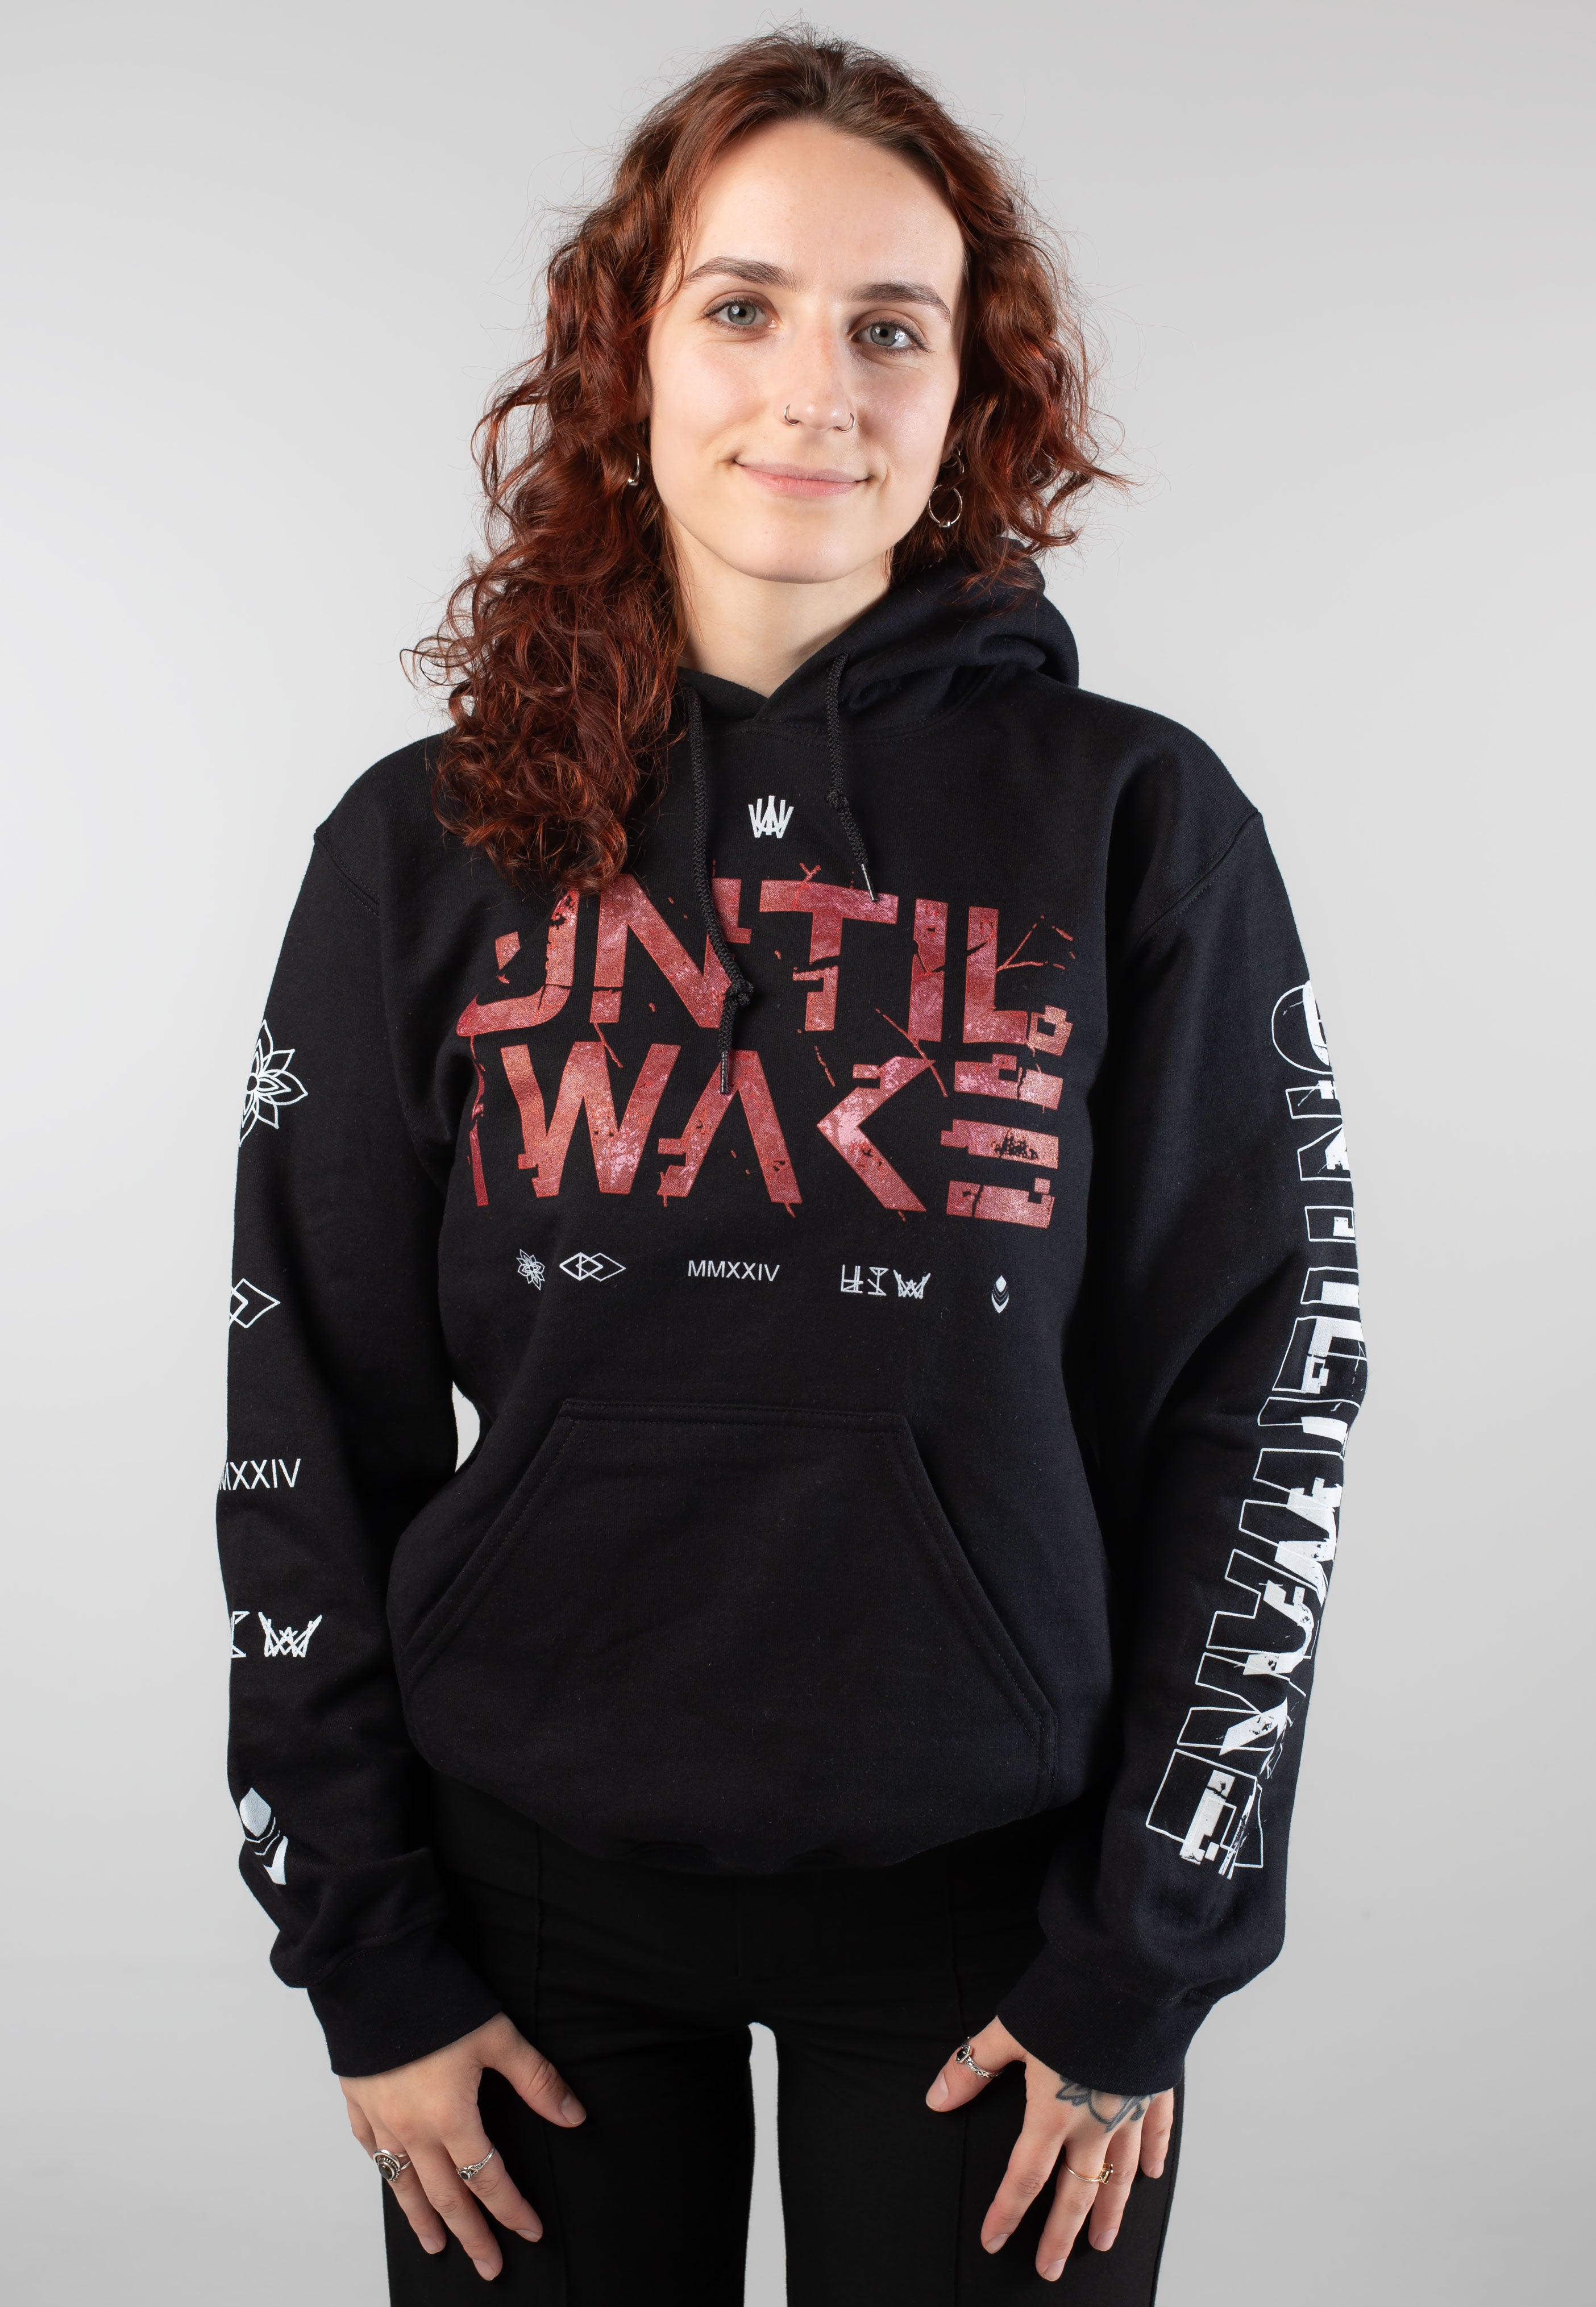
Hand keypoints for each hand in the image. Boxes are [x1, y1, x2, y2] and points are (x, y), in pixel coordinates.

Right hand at [340, 2012, 585, 2281]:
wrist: (373, 1967)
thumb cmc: (436, 1998)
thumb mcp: (497, 2036)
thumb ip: (536, 2079)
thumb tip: (573, 2116)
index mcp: (450, 2118)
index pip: (487, 2179)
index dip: (511, 2209)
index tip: (530, 2231)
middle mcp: (412, 2128)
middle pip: (445, 2197)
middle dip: (471, 2235)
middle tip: (488, 2266)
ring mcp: (380, 2118)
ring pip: (403, 2185)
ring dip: (422, 2220)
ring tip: (436, 2246)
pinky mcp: (357, 2099)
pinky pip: (371, 2150)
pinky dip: (385, 2172)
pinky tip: (392, 2180)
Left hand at [925, 2017, 1173, 2282]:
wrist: (1129, 1975)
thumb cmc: (1067, 2000)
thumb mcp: (1009, 2030)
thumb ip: (973, 2066)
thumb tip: (937, 2098)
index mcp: (1053, 2113)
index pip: (1025, 2177)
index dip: (1007, 2212)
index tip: (993, 2240)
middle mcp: (1094, 2122)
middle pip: (1075, 2192)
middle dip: (1060, 2235)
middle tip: (1051, 2269)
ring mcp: (1131, 2109)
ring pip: (1120, 2176)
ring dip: (1110, 2212)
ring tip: (1102, 2242)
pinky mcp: (1156, 2088)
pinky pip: (1159, 2133)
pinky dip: (1155, 2157)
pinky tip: (1152, 2177)